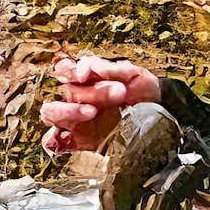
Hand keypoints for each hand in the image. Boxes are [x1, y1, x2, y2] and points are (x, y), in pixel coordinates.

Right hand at [40, 55, 160, 153]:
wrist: (159, 115)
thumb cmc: (143, 91)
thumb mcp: (134, 75)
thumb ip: (110, 68)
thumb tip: (84, 67)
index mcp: (86, 80)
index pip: (64, 69)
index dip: (69, 70)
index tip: (85, 74)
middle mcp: (76, 98)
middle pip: (64, 92)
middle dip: (88, 92)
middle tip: (117, 93)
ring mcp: (75, 120)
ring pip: (51, 113)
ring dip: (69, 111)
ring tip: (93, 112)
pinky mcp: (78, 141)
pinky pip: (53, 142)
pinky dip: (52, 140)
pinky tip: (68, 137)